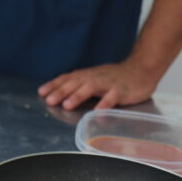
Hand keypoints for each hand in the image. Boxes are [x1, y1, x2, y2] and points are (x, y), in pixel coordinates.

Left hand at [38, 61, 158, 110]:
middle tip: (49, 101)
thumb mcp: (93, 78)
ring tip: (67, 105)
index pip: (66, 79)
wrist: (140, 70)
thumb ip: (78, 84)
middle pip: (74, 83)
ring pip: (90, 88)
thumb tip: (57, 92)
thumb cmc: (113, 77)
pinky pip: (113, 97)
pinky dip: (105, 103)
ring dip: (77, 96)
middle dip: (60, 92)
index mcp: (86, 76)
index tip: (41, 93)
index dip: (53, 85)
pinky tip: (99, 111)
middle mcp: (94, 78)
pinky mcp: (121, 91)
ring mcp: (107, 84)